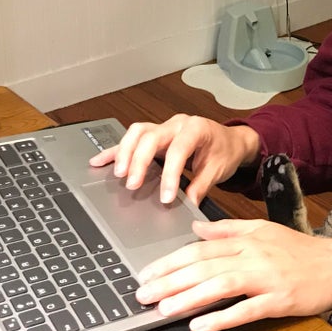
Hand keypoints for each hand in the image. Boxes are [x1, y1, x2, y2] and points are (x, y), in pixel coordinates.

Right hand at [88, 114, 260, 204]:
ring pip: (137, 132)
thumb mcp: (218, 170)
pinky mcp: (155, 135)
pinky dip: (116, 150)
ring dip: (125, 152)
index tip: (166, 197)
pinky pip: (132, 139)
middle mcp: (177, 124)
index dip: (170, 174)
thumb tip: (186, 206)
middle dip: (139, 160)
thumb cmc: (225, 150)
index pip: (178, 150)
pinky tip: (100, 161)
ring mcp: (164, 127)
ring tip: (118, 174)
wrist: (231, 140)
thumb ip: (201, 187)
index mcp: (196, 129)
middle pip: (151, 136)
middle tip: (132, 184)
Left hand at [135, 219, 331, 330]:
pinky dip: (222, 317)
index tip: (147, 272)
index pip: (201, 248)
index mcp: (247, 239)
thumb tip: (196, 228)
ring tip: (162, 308)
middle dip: (170, 280)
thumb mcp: (263, 231)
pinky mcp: (279, 299)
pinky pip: (246, 309)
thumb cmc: (300, 250)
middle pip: (205, 265)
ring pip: (220, 284)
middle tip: (142, 293)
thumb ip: (228, 229)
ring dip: (188, 297)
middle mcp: (253, 255)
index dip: (171, 260)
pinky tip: (200, 325)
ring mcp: (266, 277)